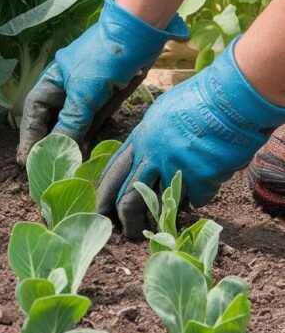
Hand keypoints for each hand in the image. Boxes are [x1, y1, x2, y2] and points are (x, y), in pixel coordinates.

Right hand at [17, 0, 187, 164]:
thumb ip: (70, 122)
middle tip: (42, 171)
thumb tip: (58, 151)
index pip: (34, 113)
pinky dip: (86, 141)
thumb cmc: (106, 56)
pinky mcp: (103, 102)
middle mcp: (65, 90)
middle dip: (46, 146)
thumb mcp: (85, 92)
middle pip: (50, 122)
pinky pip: (90, 126)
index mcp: (52, 81)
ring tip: (61, 170)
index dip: (29, 137)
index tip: (26, 161)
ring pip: (70, 126)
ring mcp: (85, 96)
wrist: (141, 35)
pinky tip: (83, 157)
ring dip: (67, 147)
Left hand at [96, 40, 284, 238]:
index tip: (101, 211)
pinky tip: (205, 187)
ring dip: (165, 217)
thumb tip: (146, 157)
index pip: (113, 172)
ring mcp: (176, 168)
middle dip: (126, 222)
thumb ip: (151, 138)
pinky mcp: (200, 179)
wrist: (230, 98)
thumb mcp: (163, 113)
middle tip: (128, 234)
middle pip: (128, 199)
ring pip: (162, 207)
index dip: (105, 195)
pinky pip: (197, 200)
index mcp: (140, 138)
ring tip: (168, 223)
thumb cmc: (200, 99)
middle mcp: (153, 155)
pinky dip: (200, 198)